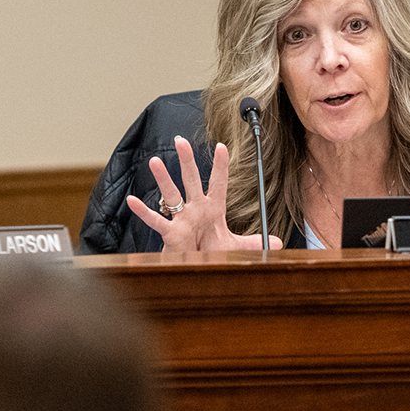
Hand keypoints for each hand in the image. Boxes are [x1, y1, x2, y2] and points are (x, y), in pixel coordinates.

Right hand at [126, 136, 281, 250]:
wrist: (197, 269)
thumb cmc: (212, 254)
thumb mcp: (236, 246)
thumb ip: (255, 242)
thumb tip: (278, 242)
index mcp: (213, 209)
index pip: (218, 183)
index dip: (220, 166)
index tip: (222, 146)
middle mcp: (196, 209)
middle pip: (191, 180)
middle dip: (187, 161)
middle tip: (181, 140)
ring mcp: (182, 220)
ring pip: (171, 195)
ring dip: (163, 179)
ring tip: (154, 161)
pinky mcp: (171, 234)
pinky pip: (156, 221)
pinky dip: (143, 211)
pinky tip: (132, 201)